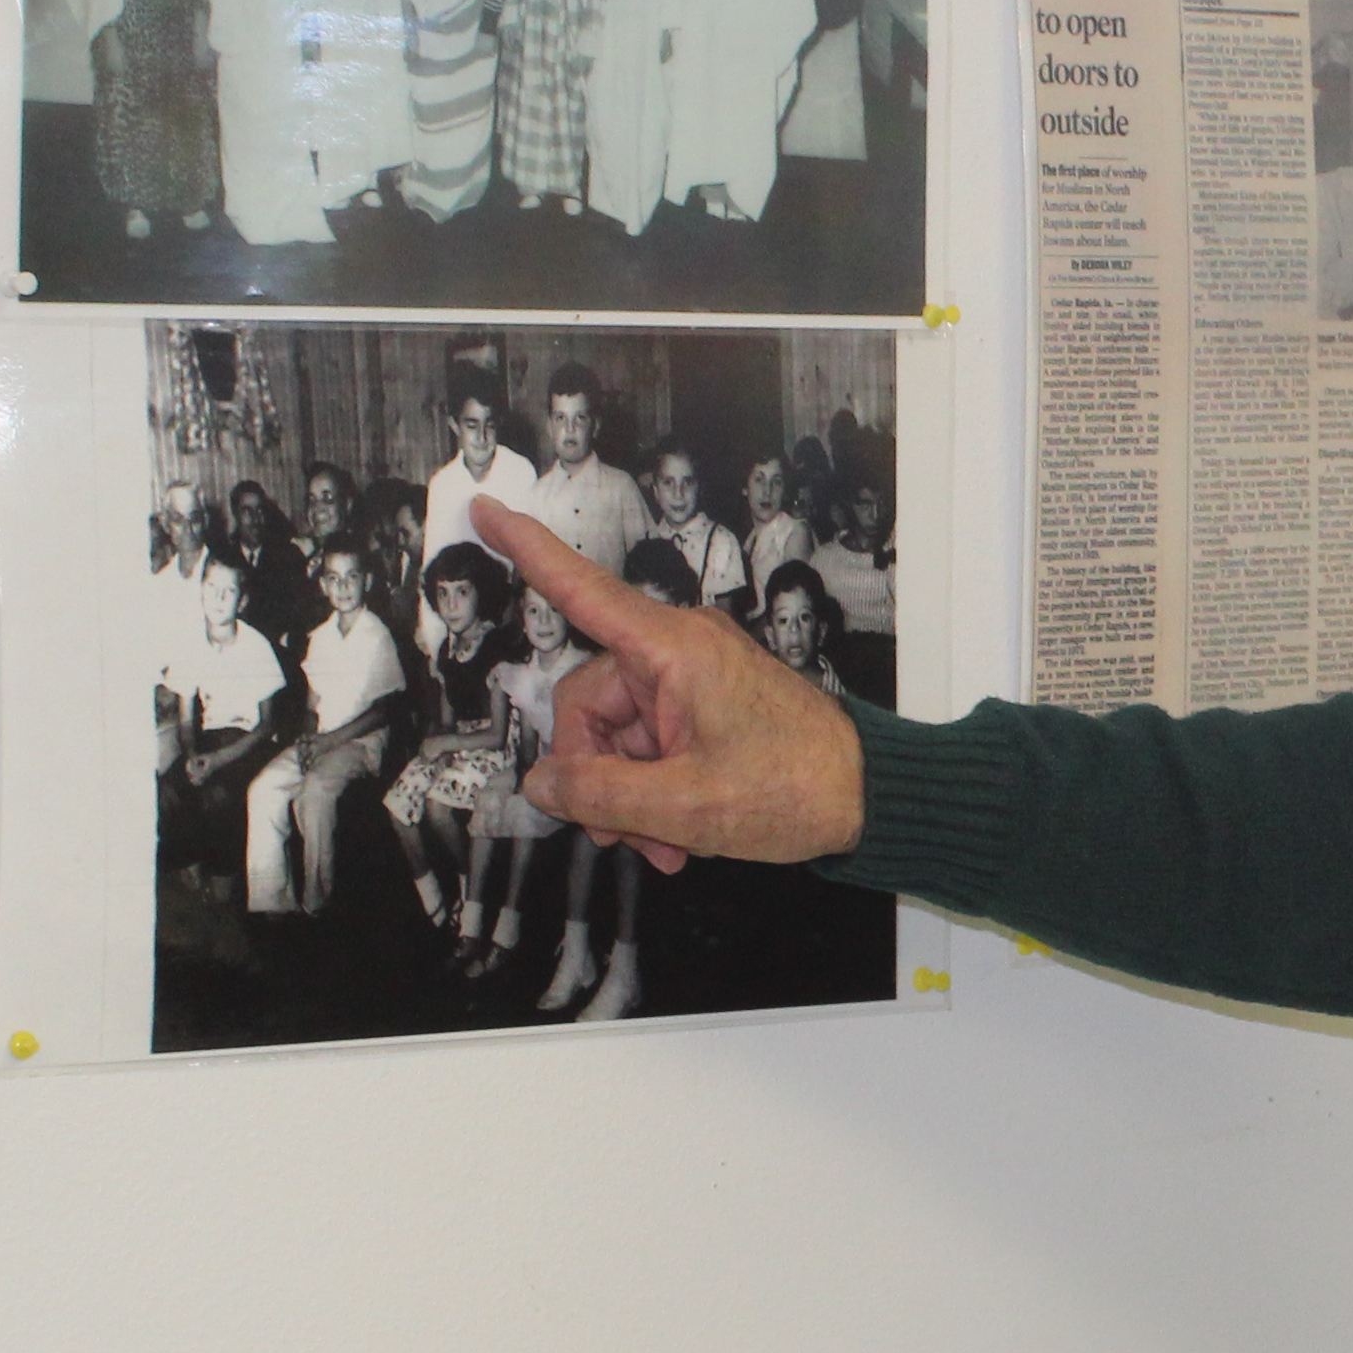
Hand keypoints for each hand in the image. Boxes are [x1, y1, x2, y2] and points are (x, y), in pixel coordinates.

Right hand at [469, 495, 861, 872]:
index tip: (486, 510)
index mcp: (673, 649)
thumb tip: (544, 783)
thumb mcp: (683, 804)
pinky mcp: (705, 705)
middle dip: (595, 774)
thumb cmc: (796, 786)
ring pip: (617, 734)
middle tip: (620, 832)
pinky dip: (650, 790)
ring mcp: (693, 678)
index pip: (583, 590)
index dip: (528, 551)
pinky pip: (649, 743)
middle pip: (589, 702)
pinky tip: (671, 834)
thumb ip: (599, 794)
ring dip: (625, 794)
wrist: (867, 797)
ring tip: (659, 842)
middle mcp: (679, 651)